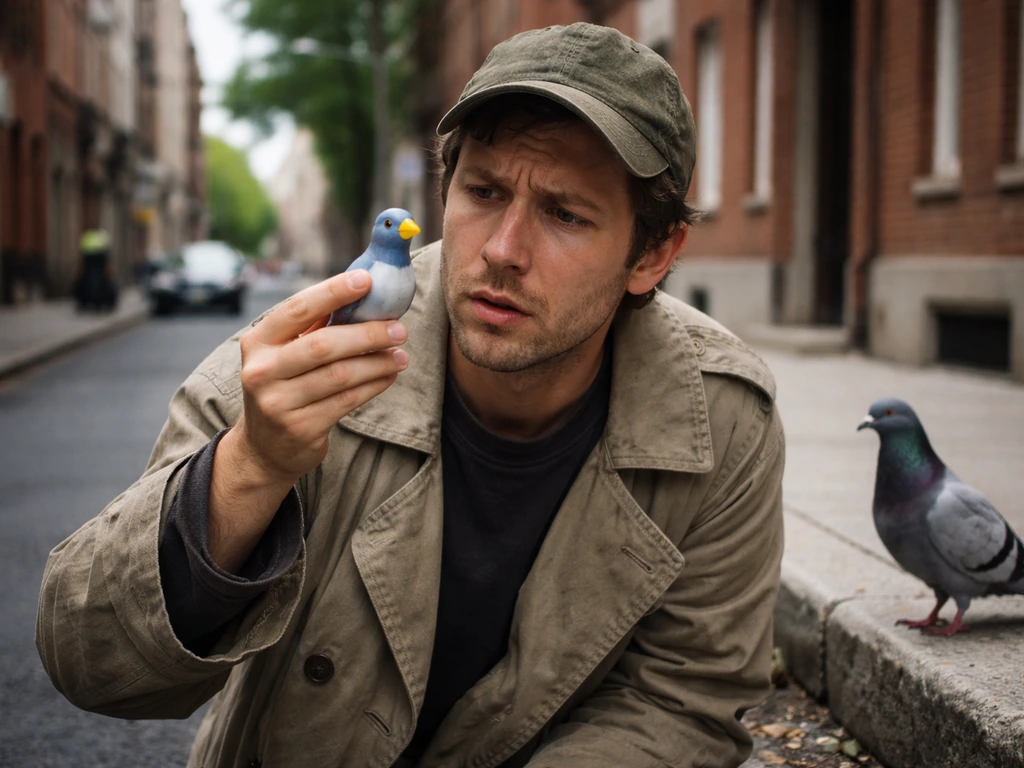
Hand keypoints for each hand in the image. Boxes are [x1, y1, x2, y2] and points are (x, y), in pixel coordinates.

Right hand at [232, 269, 408, 484]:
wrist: (266, 446)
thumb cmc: (286, 386)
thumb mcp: (285, 354)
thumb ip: (313, 327)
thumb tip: (364, 294)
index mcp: (258, 342)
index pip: (297, 309)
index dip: (333, 292)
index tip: (367, 280)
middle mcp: (262, 371)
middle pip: (323, 345)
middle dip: (367, 334)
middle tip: (399, 330)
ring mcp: (278, 403)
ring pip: (340, 375)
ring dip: (377, 362)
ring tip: (400, 355)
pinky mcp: (300, 428)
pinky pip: (347, 400)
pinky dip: (374, 385)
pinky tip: (389, 376)